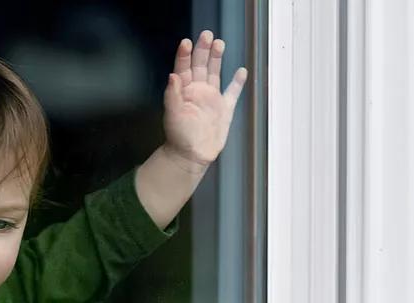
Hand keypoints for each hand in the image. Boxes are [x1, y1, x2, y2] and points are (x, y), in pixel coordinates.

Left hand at [162, 30, 246, 167]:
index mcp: (183, 92)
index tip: (187, 42)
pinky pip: (232, 92)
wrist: (192, 155)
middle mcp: (197, 92)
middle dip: (203, 50)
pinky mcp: (224, 109)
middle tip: (207, 35)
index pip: (183, 68)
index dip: (184, 55)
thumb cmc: (178, 137)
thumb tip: (173, 75)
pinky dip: (236, 82)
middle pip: (200, 65)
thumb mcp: (172, 115)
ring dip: (216, 58)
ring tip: (219, 43)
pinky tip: (240, 71)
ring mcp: (211, 99)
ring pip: (214, 73)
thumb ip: (172, 95)